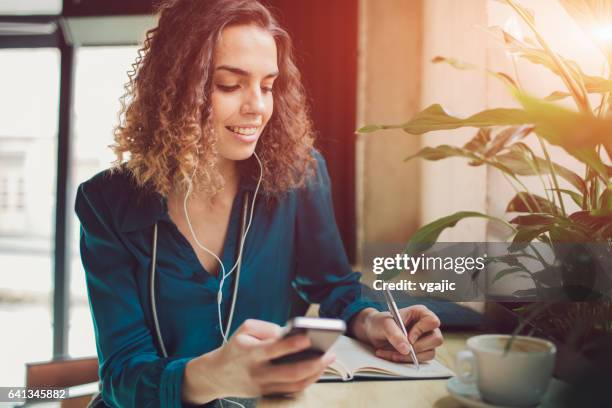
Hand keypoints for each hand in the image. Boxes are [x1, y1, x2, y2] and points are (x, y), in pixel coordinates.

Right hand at [182, 319, 334, 403]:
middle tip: (329, 353)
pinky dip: (307, 380)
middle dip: (313, 363)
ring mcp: (263, 386)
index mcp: (250, 352)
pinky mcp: (267, 393)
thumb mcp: (245, 329)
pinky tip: (317, 369)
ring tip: (328, 359)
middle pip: (289, 372)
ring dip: (315, 373)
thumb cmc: (236, 347)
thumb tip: (289, 332)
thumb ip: (266, 327)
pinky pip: (292, 390)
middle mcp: (258, 372)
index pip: (273, 349)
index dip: (292, 345)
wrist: (218, 374)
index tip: (308, 338)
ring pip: (294, 384)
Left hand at [361, 305, 442, 362]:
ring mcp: (426, 339)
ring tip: (391, 353)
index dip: (422, 330)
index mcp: (420, 313)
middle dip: (417, 347)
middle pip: (436, 339)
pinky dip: (407, 361)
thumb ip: (394, 334)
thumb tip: (407, 349)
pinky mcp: (422, 351)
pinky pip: (422, 360)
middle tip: (401, 349)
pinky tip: (393, 356)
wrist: (373, 333)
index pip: (432, 321)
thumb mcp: (384, 325)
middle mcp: (426, 326)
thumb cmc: (380, 323)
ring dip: (410, 357)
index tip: (408, 338)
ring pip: (430, 352)